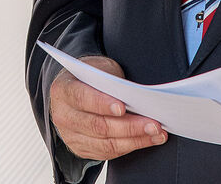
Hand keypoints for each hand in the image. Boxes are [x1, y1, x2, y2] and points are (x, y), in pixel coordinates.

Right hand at [49, 56, 165, 160]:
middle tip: (154, 123)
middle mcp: (63, 115)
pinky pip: (108, 152)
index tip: (123, 107)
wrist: (76, 90)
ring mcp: (70, 135)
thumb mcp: (99, 68)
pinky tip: (147, 139)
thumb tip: (136, 95)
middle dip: (129, 126)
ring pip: (105, 143)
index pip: (82, 97)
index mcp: (63, 90)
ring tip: (157, 133)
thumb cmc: (92, 76)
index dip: (102, 103)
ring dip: (135, 139)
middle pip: (97, 125)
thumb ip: (110, 80)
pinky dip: (131, 146)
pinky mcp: (82, 149)